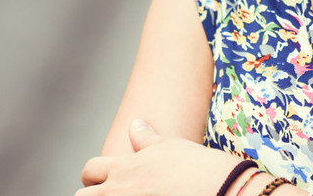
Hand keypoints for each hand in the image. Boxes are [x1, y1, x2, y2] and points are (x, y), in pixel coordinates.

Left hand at [77, 119, 240, 195]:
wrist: (220, 191)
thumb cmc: (197, 166)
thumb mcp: (170, 147)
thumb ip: (146, 138)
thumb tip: (134, 124)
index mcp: (124, 168)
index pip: (91, 169)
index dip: (95, 175)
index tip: (107, 180)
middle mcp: (119, 191)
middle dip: (93, 195)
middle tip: (115, 193)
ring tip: (132, 195)